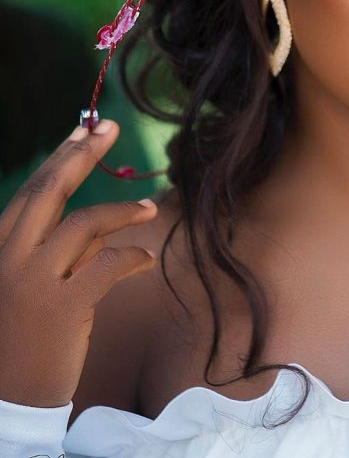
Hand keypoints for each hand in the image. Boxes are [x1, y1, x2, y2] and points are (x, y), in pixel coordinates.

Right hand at [0, 120, 157, 407]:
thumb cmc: (20, 339)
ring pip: (83, 225)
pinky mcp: (62, 310)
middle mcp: (9, 259)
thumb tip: (101, 219)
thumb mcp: (28, 284)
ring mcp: (33, 283)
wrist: (7, 404)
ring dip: (122, 211)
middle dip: (82, 154)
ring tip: (150, 208)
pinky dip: (131, 258)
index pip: (32, 190)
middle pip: (49, 191)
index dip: (62, 155)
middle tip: (111, 127)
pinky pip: (106, 266)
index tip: (87, 127)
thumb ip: (56, 249)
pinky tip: (145, 261)